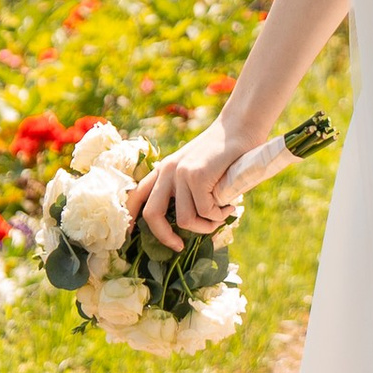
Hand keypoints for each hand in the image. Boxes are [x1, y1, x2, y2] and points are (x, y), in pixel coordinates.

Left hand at [132, 125, 246, 248]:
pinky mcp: (197, 176)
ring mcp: (181, 173)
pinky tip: (230, 206)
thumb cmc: (225, 152)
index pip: (137, 195)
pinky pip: (205, 211)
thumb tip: (188, 225)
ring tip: (221, 216)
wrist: (241, 125)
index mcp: (164, 170)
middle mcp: (167, 171)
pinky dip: (219, 215)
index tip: (132, 235)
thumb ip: (189, 191)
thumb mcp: (198, 169)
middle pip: (152, 214)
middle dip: (164, 236)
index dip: (131, 218)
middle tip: (179, 246)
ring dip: (205, 226)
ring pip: (185, 219)